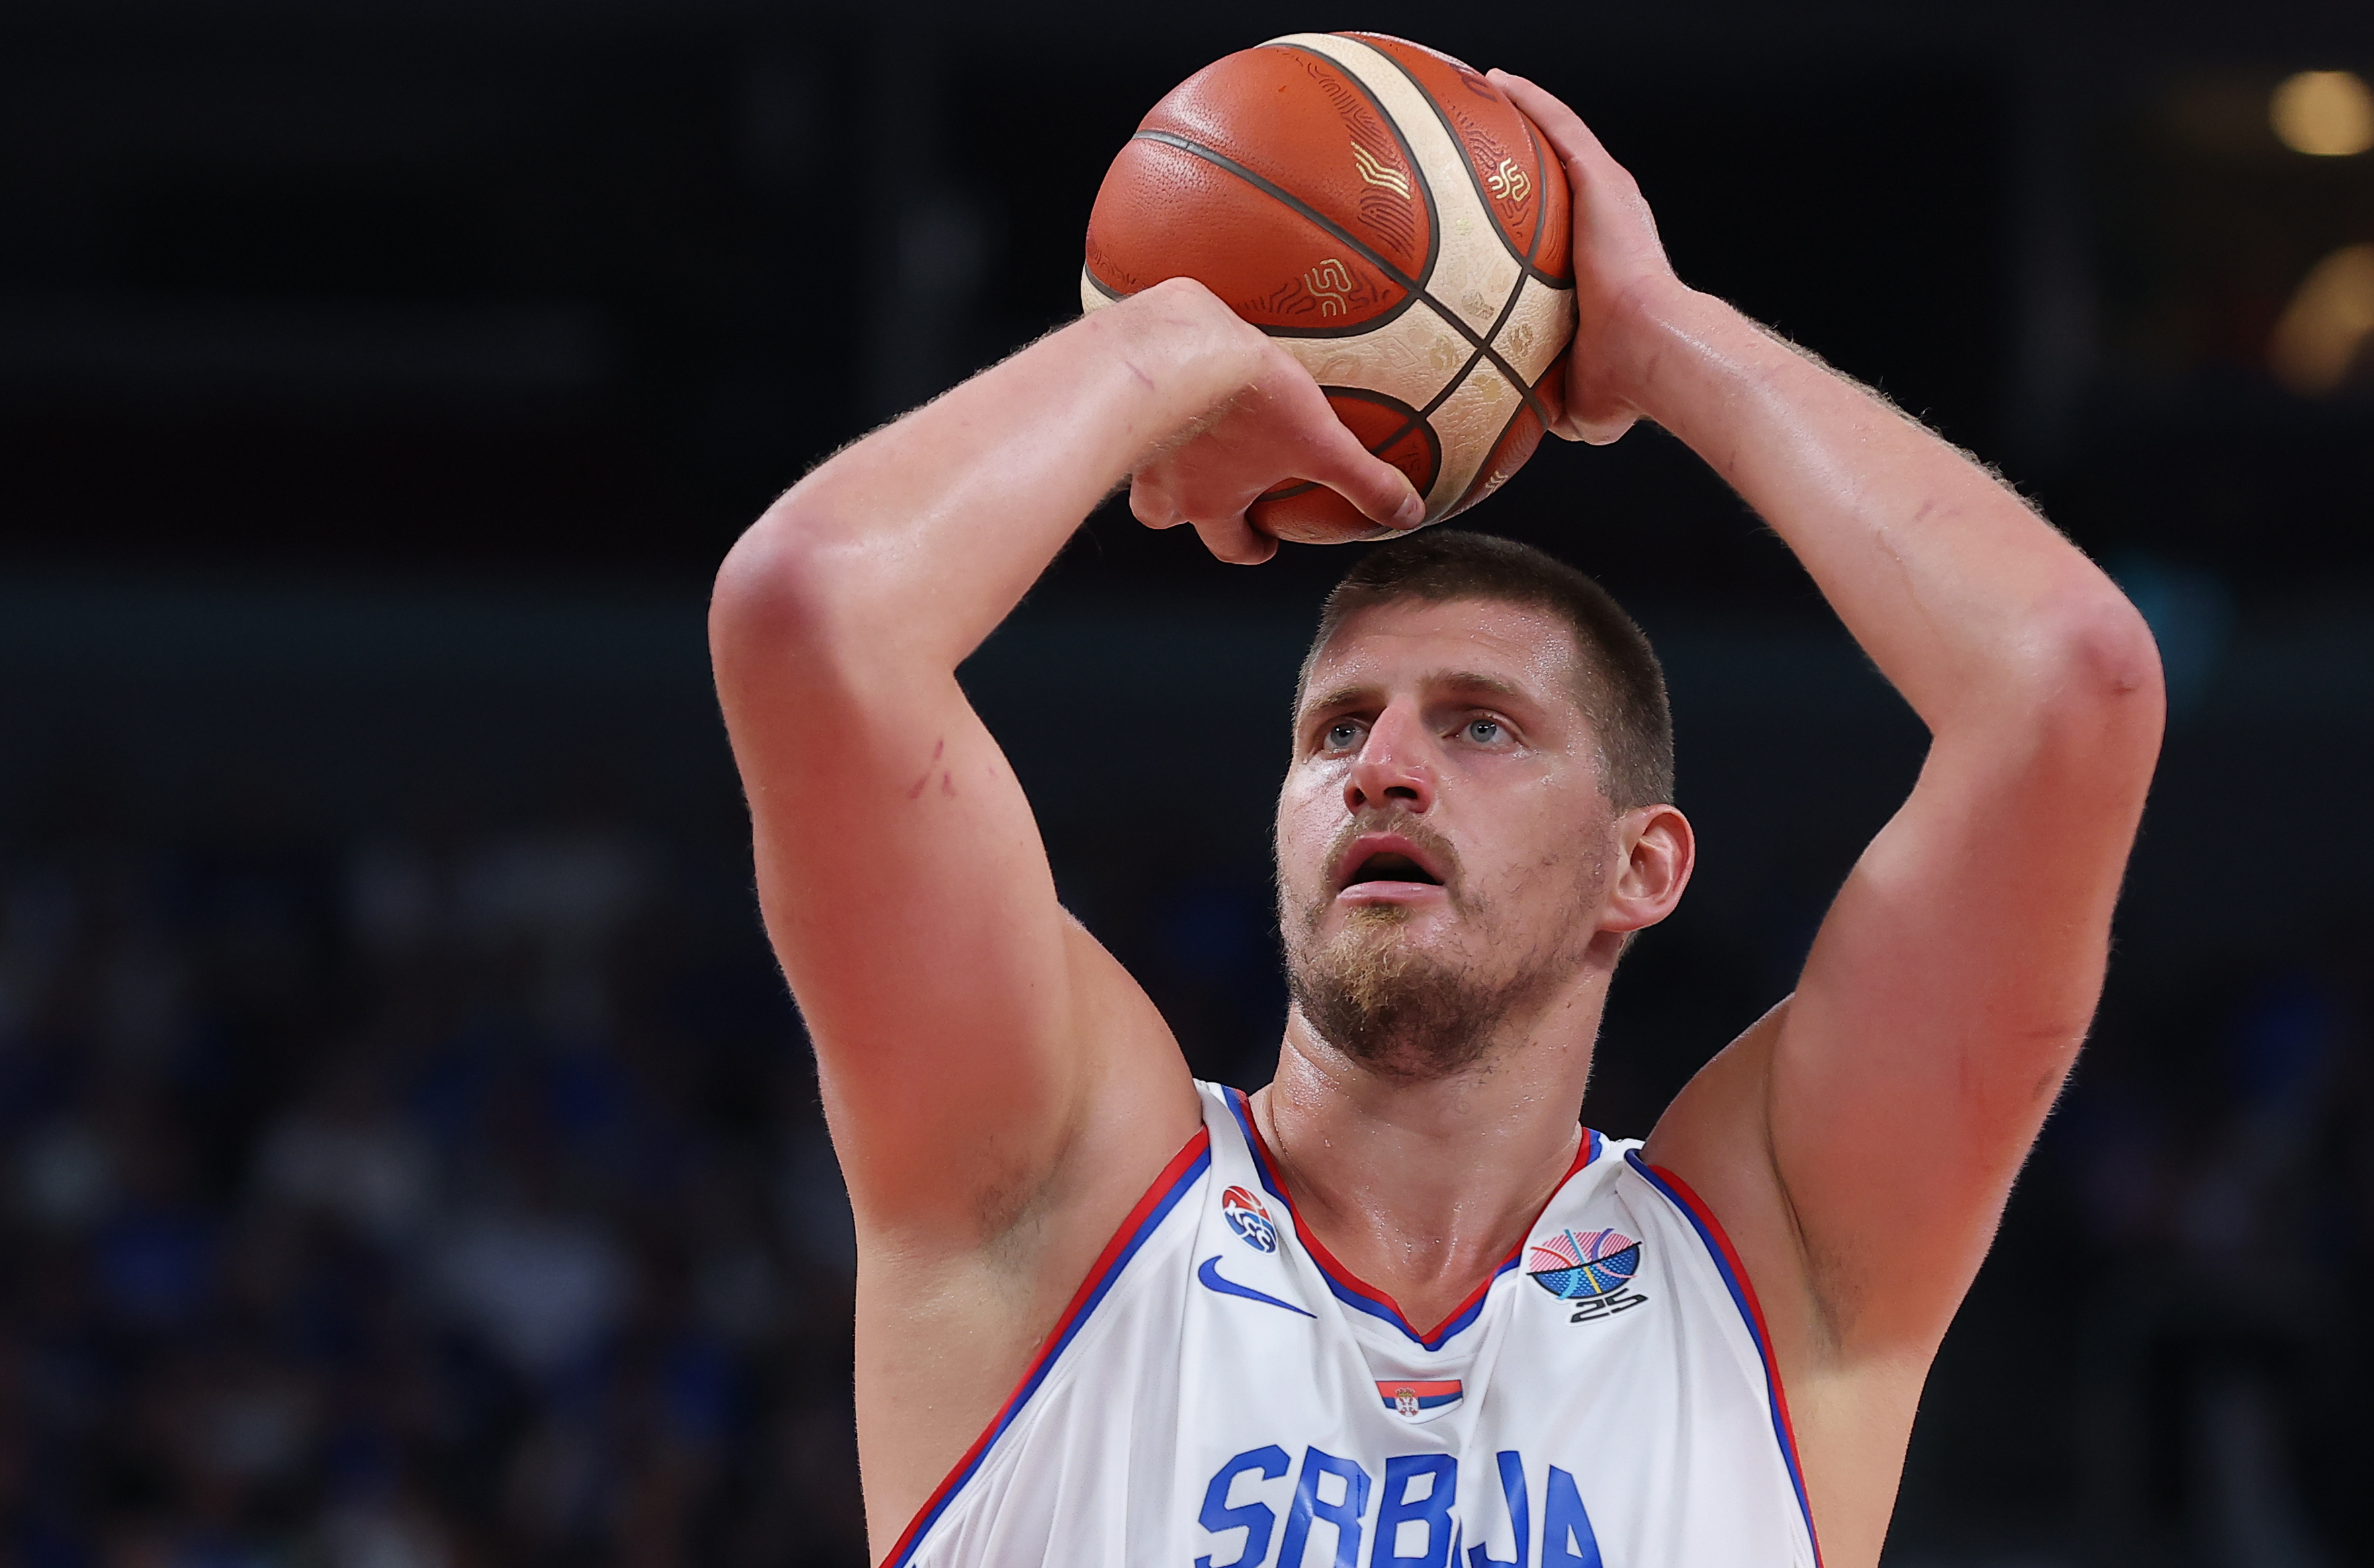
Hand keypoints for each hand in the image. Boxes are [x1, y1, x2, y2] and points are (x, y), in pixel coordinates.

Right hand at [1128, 295, 1424, 563]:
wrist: (1173, 348)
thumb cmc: (1245, 402)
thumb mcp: (1320, 443)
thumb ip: (1364, 480)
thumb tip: (1406, 514)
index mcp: (1210, 500)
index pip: (1227, 545)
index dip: (1246, 549)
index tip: (1261, 543)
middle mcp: (1165, 481)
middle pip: (1165, 514)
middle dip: (1189, 509)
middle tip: (1212, 489)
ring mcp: (1135, 439)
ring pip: (1142, 463)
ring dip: (1162, 453)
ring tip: (1183, 425)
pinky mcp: (1118, 388)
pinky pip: (1129, 395)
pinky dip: (1148, 388)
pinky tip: (1172, 358)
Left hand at [1489, 70, 1690, 445]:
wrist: (1655, 356)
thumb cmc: (1624, 383)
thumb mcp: (1571, 395)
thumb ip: (1544, 395)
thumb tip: (1514, 421)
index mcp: (1603, 268)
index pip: (1559, 232)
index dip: (1532, 217)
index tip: (1495, 212)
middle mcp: (1608, 223)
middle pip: (1560, 174)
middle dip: (1524, 153)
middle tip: (1481, 136)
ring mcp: (1608, 198)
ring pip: (1559, 138)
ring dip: (1525, 111)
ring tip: (1482, 87)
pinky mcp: (1604, 181)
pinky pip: (1559, 128)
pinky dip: (1531, 102)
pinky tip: (1497, 82)